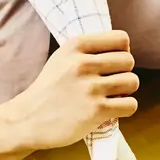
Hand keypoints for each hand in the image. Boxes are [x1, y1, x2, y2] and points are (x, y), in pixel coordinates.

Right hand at [5, 31, 138, 151]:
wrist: (26, 121)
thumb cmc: (50, 88)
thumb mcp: (63, 58)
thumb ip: (90, 50)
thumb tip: (126, 48)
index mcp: (75, 45)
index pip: (122, 39)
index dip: (122, 51)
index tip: (112, 64)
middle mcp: (82, 64)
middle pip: (129, 61)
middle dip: (123, 72)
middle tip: (108, 83)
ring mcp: (90, 88)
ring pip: (132, 82)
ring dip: (126, 91)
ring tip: (109, 96)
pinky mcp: (96, 111)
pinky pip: (131, 104)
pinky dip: (125, 109)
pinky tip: (111, 110)